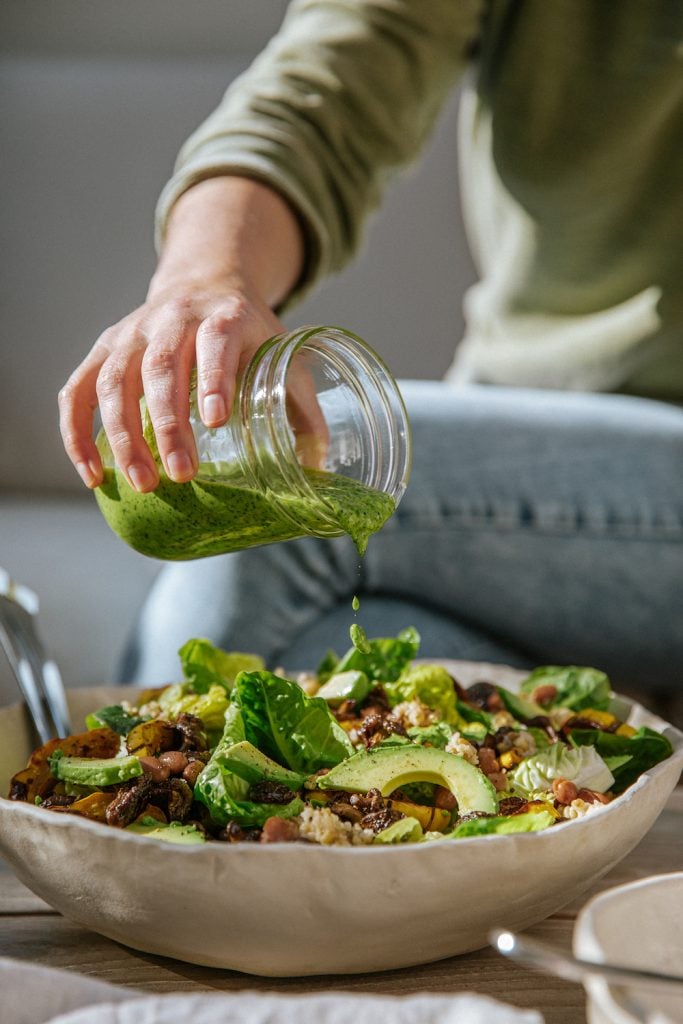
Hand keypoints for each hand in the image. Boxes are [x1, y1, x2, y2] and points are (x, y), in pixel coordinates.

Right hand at [58, 176, 307, 491]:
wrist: (205, 282)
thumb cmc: (249, 332)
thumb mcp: (282, 353)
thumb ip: (302, 406)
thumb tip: (319, 467)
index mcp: (224, 314)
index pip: (215, 340)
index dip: (213, 377)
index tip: (216, 421)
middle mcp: (171, 318)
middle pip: (160, 367)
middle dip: (168, 424)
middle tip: (181, 474)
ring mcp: (131, 333)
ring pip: (112, 381)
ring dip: (123, 436)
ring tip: (144, 483)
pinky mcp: (104, 351)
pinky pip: (76, 391)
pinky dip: (77, 433)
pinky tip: (94, 474)